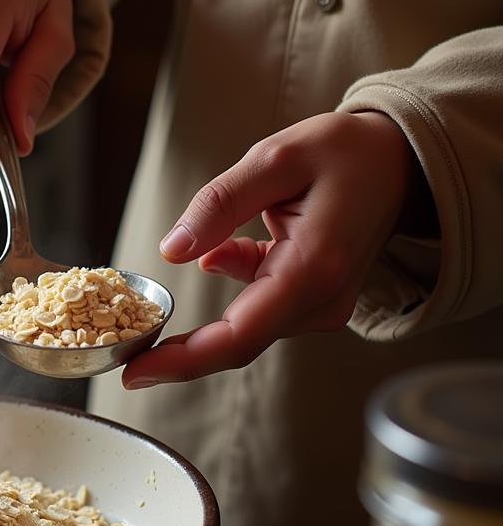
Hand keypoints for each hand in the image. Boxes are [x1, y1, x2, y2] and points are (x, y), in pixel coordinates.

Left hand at [122, 111, 418, 387]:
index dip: (183, 360)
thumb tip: (172, 250)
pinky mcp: (314, 299)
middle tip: (125, 362)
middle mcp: (320, 300)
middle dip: (179, 356)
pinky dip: (231, 290)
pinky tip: (218, 254)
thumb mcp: (275, 159)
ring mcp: (321, 305)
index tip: (134, 372)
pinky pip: (259, 307)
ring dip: (200, 326)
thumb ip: (220, 204)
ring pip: (246, 328)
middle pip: (238, 344)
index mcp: (311, 269)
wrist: (399, 161)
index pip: (238, 335)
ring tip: (149, 322)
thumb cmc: (343, 153)